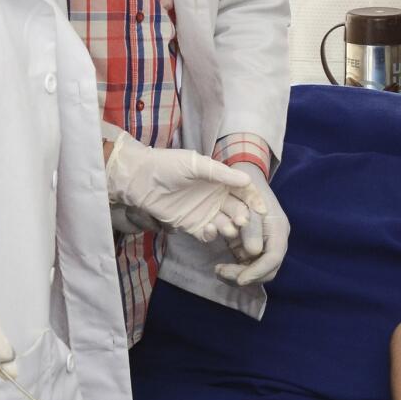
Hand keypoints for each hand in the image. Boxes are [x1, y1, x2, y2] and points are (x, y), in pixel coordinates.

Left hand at [105, 132, 265, 242]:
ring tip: (227, 228)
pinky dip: (211, 234)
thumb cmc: (167, 165)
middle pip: (238, 210)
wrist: (139, 179)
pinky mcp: (193, 226)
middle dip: (243, 217)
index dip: (254, 200)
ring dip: (229, 228)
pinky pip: (208, 235)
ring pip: (226, 224)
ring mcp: (206, 213)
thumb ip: (220, 173)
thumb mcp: (195, 164)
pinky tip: (208, 229)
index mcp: (221, 181)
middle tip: (242, 221)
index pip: (244, 192)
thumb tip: (246, 179)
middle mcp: (217, 198)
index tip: (261, 209)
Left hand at [214, 162, 289, 286]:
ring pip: (251, 268)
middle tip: (224, 272)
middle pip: (265, 268)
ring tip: (219, 270)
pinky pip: (238, 262)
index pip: (273, 256)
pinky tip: (217, 265)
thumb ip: (252, 225)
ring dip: (236, 274)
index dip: (258, 270)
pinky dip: (229, 268)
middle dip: (247, 275)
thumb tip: (253, 252)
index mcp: (276, 227)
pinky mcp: (238, 243)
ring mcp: (253, 241)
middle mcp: (268, 237)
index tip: (240, 278)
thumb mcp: (246, 195)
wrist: (226, 169)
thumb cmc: (237, 178)